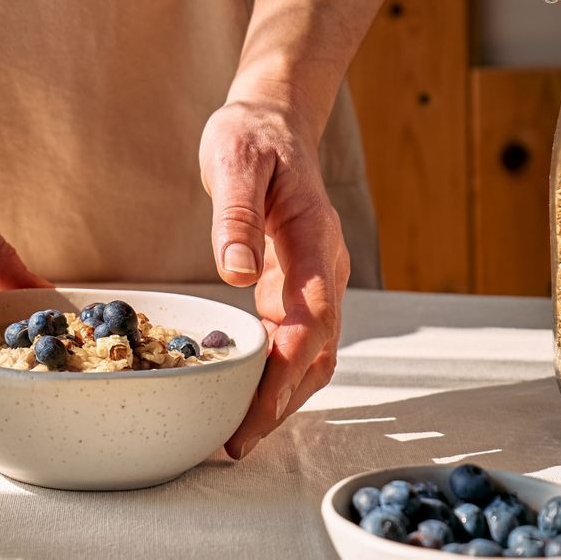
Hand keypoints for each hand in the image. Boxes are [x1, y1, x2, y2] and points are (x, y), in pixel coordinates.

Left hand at [199, 99, 350, 458]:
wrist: (275, 118)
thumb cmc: (252, 135)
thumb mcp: (236, 161)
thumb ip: (235, 215)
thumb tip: (236, 272)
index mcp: (313, 239)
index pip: (308, 321)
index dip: (283, 373)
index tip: (254, 411)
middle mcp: (325, 267)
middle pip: (317, 351)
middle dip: (282, 402)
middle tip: (238, 443)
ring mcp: (317, 278)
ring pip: (315, 353)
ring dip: (285, 397)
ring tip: (242, 435)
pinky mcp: (300, 283)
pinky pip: (299, 339)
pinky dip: (280, 374)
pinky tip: (250, 396)